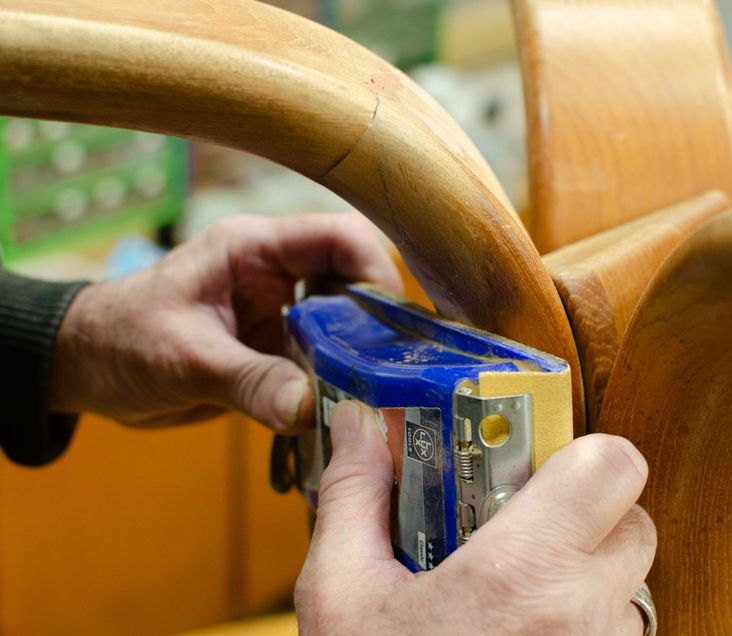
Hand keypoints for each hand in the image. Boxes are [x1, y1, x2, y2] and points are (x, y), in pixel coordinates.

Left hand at [49, 213, 401, 430]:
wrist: (82, 369)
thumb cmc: (119, 341)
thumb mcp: (185, 359)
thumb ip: (250, 381)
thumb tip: (311, 408)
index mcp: (254, 249)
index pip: (339, 237)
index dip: (376, 272)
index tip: (394, 327)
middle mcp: (276, 275)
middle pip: (353, 285)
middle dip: (378, 327)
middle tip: (398, 373)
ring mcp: (277, 315)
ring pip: (344, 330)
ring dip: (359, 363)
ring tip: (380, 399)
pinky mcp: (273, 352)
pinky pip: (320, 366)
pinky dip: (334, 390)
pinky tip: (346, 416)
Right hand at [296, 402, 655, 634]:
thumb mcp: (339, 596)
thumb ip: (355, 497)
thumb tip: (358, 424)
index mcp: (521, 574)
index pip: (615, 466)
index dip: (586, 455)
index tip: (546, 468)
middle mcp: (583, 619)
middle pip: (634, 522)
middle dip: (588, 517)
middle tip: (527, 533)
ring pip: (635, 585)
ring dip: (592, 578)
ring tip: (522, 601)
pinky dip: (592, 630)